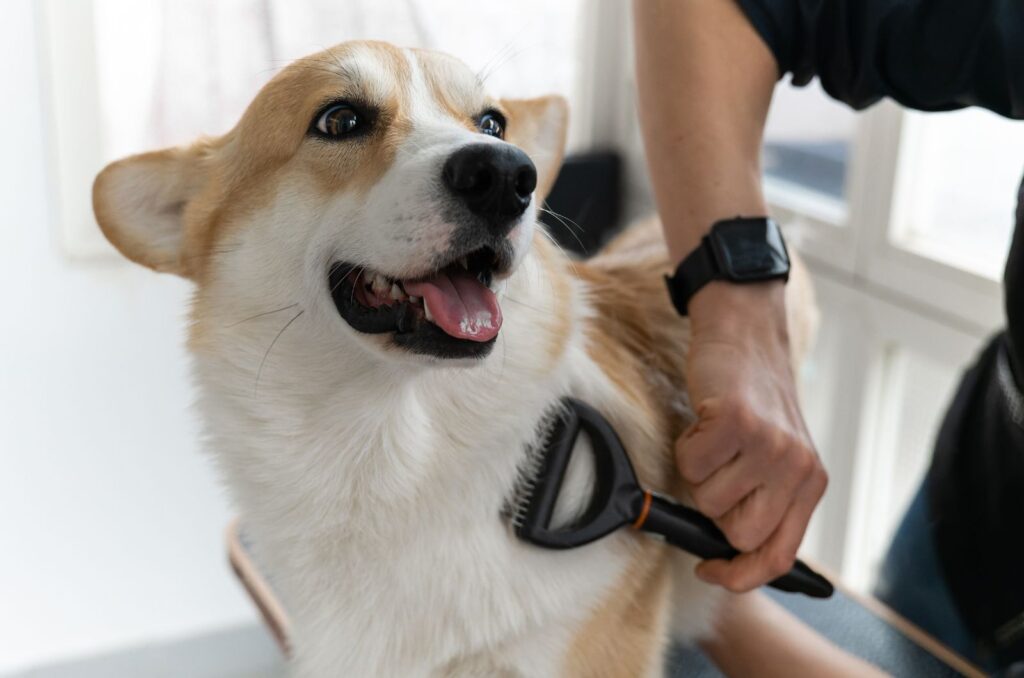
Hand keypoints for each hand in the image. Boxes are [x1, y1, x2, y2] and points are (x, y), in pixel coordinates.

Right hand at [680, 280, 826, 591]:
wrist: (745, 337)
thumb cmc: (752, 401)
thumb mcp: (776, 457)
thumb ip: (764, 502)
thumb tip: (724, 554)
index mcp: (811, 485)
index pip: (778, 557)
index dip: (739, 575)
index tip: (710, 570)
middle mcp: (797, 469)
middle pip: (737, 535)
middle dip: (715, 508)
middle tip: (719, 471)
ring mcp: (769, 446)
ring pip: (708, 501)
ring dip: (698, 473)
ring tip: (715, 441)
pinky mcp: (736, 422)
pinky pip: (690, 465)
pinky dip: (686, 447)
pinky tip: (705, 424)